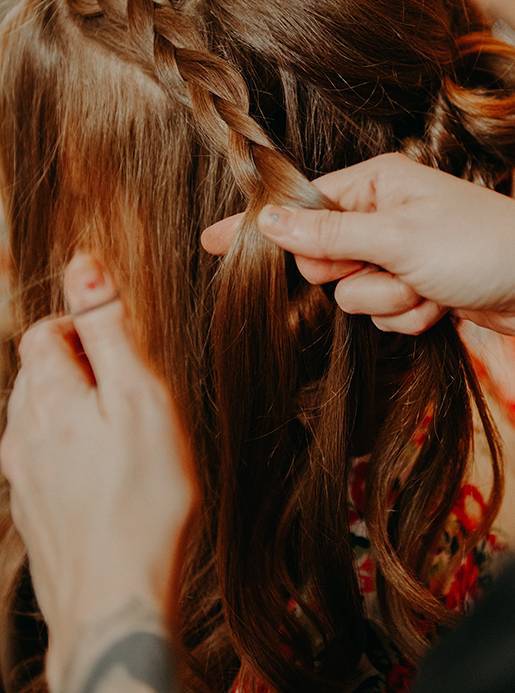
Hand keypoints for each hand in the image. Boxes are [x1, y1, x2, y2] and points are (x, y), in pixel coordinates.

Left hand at [0, 254, 196, 690]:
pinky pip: (44, 458)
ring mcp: (23, 474)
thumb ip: (109, 329)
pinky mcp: (33, 509)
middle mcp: (22, 432)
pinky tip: (106, 474)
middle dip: (80, 364)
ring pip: (39, 415)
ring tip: (123, 431)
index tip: (121, 342)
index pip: (46, 331)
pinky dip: (71, 450)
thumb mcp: (141, 396)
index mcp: (48, 396)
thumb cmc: (143, 499)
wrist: (114, 598)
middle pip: (39, 372)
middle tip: (131, 387)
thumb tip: (85, 265)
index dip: (82, 323)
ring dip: (74, 408)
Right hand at [203, 153, 514, 414]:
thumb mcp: (397, 238)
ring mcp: (400, 252)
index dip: (261, 227)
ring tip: (429, 286)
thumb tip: (269, 221)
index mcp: (375, 183)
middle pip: (321, 257)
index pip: (302, 205)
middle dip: (353, 274)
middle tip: (391, 267)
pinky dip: (410, 316)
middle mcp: (383, 213)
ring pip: (353, 292)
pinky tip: (443, 304)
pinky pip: (385, 312)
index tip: (207, 241)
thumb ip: (328, 233)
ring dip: (389, 300)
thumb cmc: (481, 245)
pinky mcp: (418, 286)